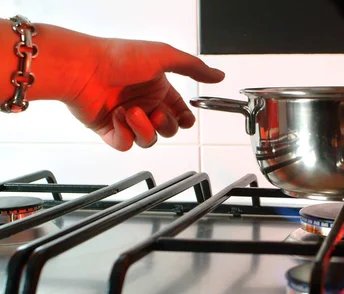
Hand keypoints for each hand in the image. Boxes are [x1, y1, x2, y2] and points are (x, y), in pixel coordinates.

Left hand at [64, 37, 224, 150]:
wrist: (83, 69)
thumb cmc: (119, 58)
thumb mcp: (164, 56)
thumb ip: (194, 67)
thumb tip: (218, 75)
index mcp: (158, 88)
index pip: (180, 112)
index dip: (184, 119)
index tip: (184, 118)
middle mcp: (144, 103)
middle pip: (168, 130)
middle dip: (165, 125)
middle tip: (156, 113)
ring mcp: (127, 118)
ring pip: (148, 140)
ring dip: (143, 129)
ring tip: (130, 112)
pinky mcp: (110, 130)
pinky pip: (126, 144)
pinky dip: (124, 134)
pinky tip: (116, 118)